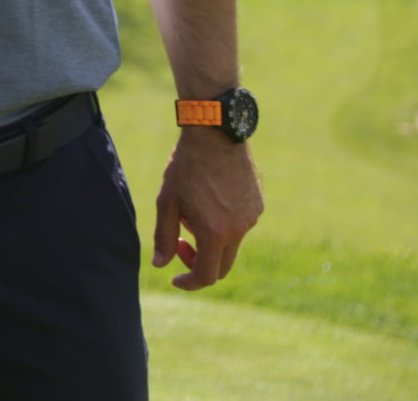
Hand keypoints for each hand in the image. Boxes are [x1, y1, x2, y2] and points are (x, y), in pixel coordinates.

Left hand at [152, 128, 261, 288]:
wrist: (215, 135)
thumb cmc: (186, 167)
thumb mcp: (167, 202)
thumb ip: (164, 236)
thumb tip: (160, 264)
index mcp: (215, 232)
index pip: (207, 275)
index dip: (190, 282)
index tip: (176, 278)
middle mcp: (239, 230)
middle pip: (222, 266)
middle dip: (199, 262)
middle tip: (180, 243)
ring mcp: (252, 218)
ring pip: (231, 244)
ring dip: (210, 240)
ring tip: (193, 209)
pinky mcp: (258, 206)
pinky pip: (240, 226)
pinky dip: (223, 225)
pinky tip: (209, 199)